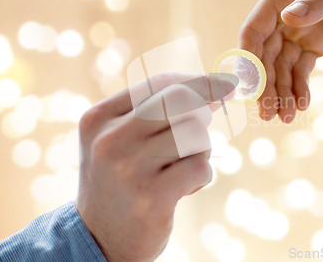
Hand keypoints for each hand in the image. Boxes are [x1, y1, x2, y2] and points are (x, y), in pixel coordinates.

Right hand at [75, 73, 234, 261]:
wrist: (98, 240)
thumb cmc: (120, 180)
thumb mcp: (121, 139)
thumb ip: (157, 111)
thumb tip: (217, 88)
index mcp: (99, 118)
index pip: (159, 83)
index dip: (199, 82)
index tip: (224, 85)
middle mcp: (110, 139)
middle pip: (182, 100)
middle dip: (202, 113)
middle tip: (197, 134)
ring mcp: (130, 169)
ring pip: (196, 134)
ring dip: (201, 150)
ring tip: (182, 168)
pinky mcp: (152, 197)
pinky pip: (200, 166)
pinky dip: (202, 176)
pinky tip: (184, 188)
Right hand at [239, 0, 322, 122]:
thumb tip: (290, 19)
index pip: (254, 30)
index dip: (249, 58)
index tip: (250, 86)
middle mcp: (282, 16)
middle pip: (265, 56)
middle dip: (265, 85)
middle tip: (267, 113)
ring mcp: (297, 32)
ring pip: (282, 68)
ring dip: (281, 93)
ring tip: (284, 117)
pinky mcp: (315, 44)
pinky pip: (302, 70)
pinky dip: (300, 88)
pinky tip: (301, 104)